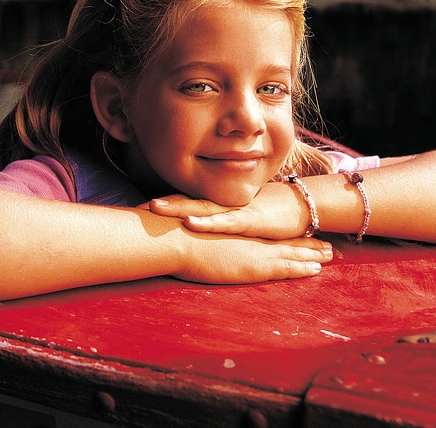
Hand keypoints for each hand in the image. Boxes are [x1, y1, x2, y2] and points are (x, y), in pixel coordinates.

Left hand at [150, 181, 309, 239]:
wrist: (300, 207)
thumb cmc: (267, 216)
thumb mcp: (237, 222)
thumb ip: (218, 226)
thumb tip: (195, 232)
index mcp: (216, 207)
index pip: (183, 203)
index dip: (162, 204)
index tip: (136, 207)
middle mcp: (221, 206)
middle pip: (184, 202)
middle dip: (161, 203)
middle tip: (134, 204)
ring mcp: (233, 211)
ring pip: (199, 208)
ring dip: (176, 207)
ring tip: (154, 206)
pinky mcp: (248, 220)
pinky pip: (224, 221)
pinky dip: (207, 221)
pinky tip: (191, 222)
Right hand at [176, 231, 331, 283]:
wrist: (175, 238)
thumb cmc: (173, 234)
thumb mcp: (187, 231)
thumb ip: (196, 235)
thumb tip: (187, 236)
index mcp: (234, 232)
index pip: (264, 234)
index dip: (281, 234)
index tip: (297, 233)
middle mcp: (248, 238)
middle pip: (283, 240)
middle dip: (306, 243)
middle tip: (327, 245)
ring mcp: (254, 250)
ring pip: (292, 252)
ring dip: (312, 253)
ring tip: (331, 254)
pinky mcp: (255, 265)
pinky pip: (286, 267)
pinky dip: (303, 267)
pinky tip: (317, 269)